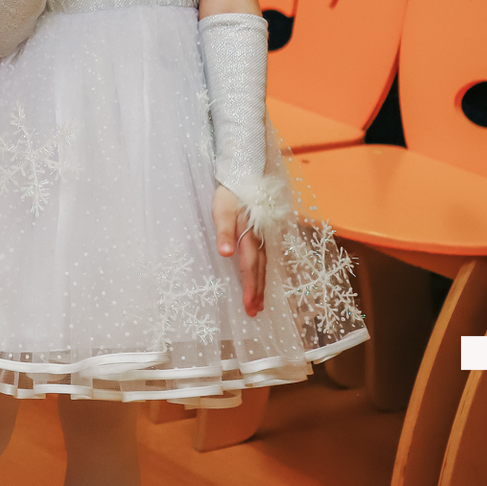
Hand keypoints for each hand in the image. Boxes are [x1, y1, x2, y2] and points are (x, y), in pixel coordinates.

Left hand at [213, 185, 266, 316]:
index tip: (249, 307)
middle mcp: (259, 238)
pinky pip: (264, 257)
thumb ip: (224, 231)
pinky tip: (261, 281)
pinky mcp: (261, 232)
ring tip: (259, 305)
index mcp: (249, 234)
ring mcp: (262, 235)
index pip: (250, 266)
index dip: (250, 287)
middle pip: (259, 269)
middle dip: (257, 292)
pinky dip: (263, 271)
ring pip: (263, 264)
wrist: (244, 173)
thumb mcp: (222, 209)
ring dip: (261, 285)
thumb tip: (225, 254)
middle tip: (253, 312)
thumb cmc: (230, 193)